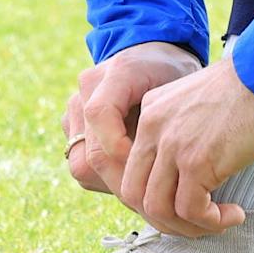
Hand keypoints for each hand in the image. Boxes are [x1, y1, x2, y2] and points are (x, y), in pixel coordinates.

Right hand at [62, 42, 200, 197]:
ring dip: (112, 184)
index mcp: (116, 73)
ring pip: (80, 165)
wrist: (153, 55)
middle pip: (89, 152)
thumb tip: (162, 170)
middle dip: (122, 182)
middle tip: (154, 197)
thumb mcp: (180, 88)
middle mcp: (87, 88)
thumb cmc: (172, 74)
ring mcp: (75, 107)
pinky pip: (81, 163)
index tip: (152, 167)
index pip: (100, 114)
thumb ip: (165, 121)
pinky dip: (106, 178)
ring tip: (144, 189)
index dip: (121, 150)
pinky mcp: (72, 125)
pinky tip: (132, 176)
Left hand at [118, 42, 253, 238]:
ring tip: (217, 222)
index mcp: (151, 111)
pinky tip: (234, 214)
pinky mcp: (197, 162)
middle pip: (134, 193)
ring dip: (187, 227)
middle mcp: (153, 128)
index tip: (184, 202)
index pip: (132, 168)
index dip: (154, 195)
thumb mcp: (200, 103)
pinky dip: (212, 222)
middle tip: (197, 221)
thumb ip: (183, 130)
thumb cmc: (249, 87)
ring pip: (158, 209)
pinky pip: (191, 211)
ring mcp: (172, 145)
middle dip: (163, 219)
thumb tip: (190, 175)